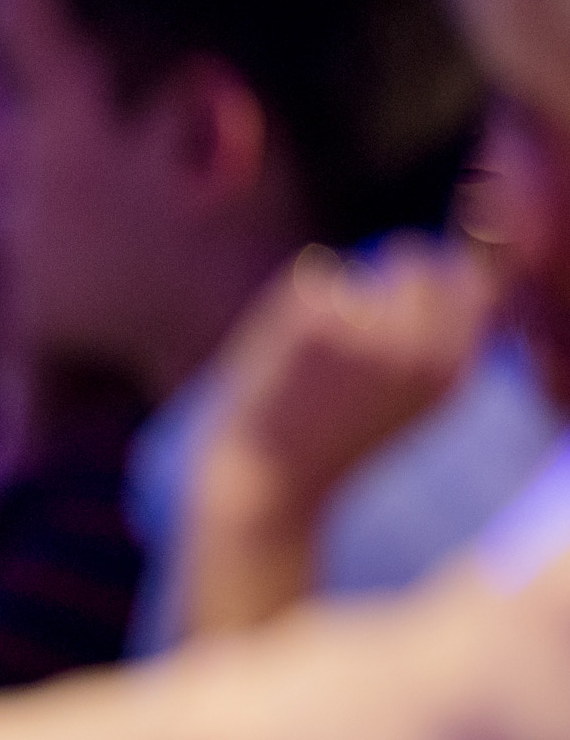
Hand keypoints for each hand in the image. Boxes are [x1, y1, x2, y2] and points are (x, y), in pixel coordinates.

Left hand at [188, 240, 495, 632]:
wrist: (267, 479)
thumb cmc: (332, 445)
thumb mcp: (406, 401)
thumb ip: (430, 343)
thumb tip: (434, 273)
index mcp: (452, 370)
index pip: (472, 283)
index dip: (438, 279)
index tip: (406, 292)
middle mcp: (420, 344)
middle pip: (416, 261)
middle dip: (383, 275)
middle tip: (346, 318)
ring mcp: (369, 325)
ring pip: (355, 274)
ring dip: (331, 301)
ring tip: (307, 358)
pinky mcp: (314, 315)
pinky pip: (309, 281)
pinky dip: (290, 308)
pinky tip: (280, 357)